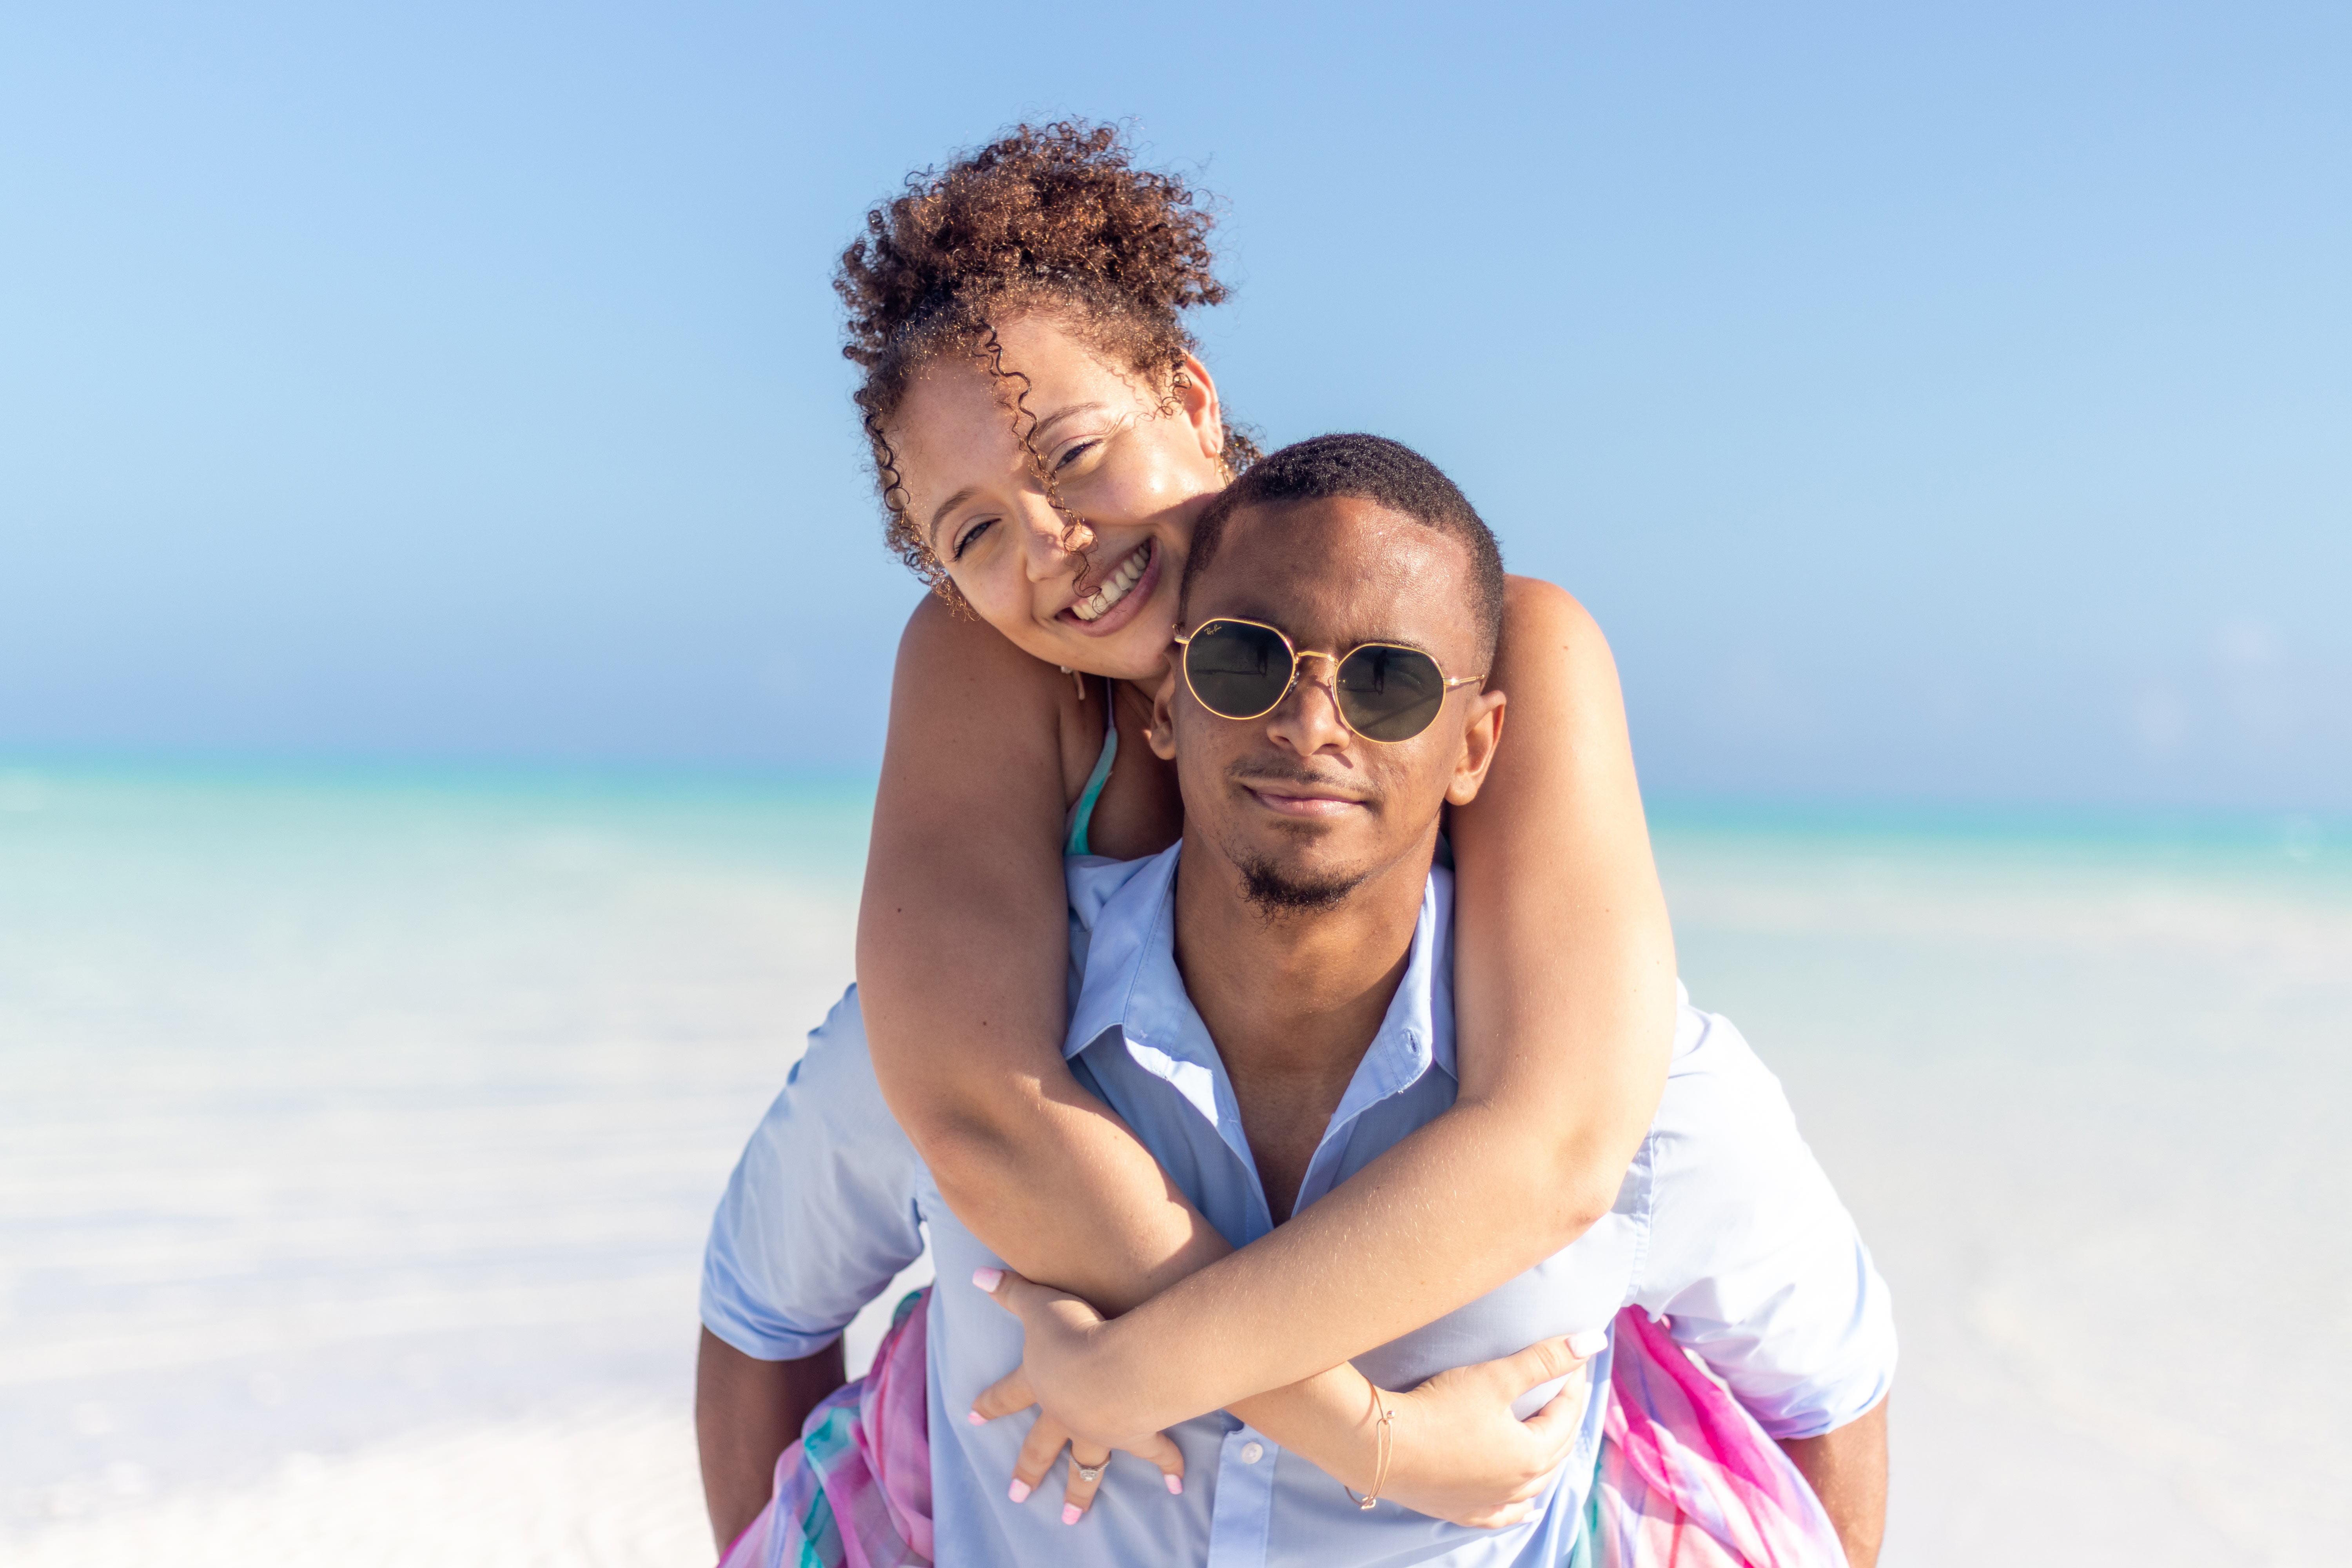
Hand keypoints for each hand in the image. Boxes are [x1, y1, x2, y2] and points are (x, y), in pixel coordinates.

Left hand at [969, 1268, 1186, 1522]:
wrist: (1113, 1366)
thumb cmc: (1073, 1331)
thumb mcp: (1037, 1303)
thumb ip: (1009, 1289)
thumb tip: (976, 1273)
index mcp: (1042, 1383)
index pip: (1008, 1395)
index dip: (990, 1403)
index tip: (972, 1419)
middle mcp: (1066, 1414)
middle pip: (1041, 1447)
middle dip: (1028, 1470)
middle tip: (1017, 1496)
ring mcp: (1100, 1429)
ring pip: (1088, 1466)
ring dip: (1080, 1492)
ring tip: (1072, 1518)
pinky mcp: (1138, 1433)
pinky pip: (1155, 1453)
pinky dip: (1168, 1468)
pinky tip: (1177, 1486)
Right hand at [1377, 1334, 1601, 1528]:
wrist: (1381, 1445)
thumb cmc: (1438, 1408)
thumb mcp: (1495, 1377)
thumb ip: (1544, 1359)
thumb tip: (1592, 1342)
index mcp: (1531, 1455)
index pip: (1565, 1414)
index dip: (1571, 1381)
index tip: (1572, 1357)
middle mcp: (1517, 1486)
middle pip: (1555, 1448)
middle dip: (1564, 1416)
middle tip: (1564, 1387)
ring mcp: (1489, 1502)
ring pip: (1534, 1484)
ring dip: (1548, 1458)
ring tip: (1551, 1437)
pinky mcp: (1462, 1511)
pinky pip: (1503, 1514)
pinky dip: (1520, 1508)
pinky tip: (1528, 1508)